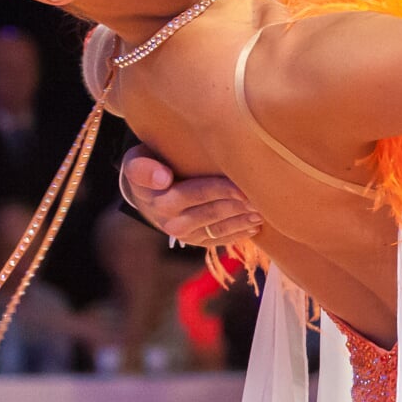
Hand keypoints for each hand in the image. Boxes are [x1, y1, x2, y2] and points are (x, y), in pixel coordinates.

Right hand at [121, 144, 262, 247]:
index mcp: (158, 198)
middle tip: (263, 196)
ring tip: (263, 211)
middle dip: (239, 205)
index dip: (219, 190)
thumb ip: (143, 168)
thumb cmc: (148, 166)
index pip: (194, 193)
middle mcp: (169, 220)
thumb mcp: (137, 161)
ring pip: (218, 227)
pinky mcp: (195, 240)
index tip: (242, 187)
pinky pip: (219, 239)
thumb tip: (162, 178)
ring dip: (242, 220)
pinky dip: (239, 233)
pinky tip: (256, 226)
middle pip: (212, 211)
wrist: (144, 194)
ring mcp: (183, 233)